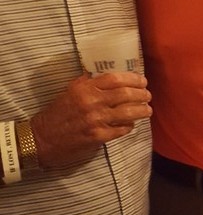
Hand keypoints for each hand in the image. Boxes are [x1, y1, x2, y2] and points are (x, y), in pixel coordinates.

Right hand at [31, 71, 151, 168]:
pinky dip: (129, 126)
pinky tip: (131, 124)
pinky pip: (121, 129)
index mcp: (84, 88)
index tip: (142, 80)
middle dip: (141, 94)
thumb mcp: (69, 91)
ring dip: (141, 110)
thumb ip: (87, 82)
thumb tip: (106, 76)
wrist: (41, 138)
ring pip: (127, 112)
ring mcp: (96, 120)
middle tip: (148, 95)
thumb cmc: (56, 114)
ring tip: (147, 110)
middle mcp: (92, 102)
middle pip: (125, 94)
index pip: (115, 78)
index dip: (132, 78)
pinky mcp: (98, 137)